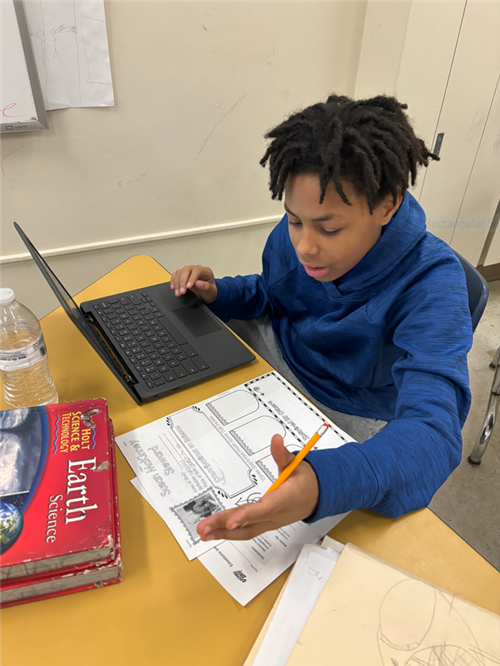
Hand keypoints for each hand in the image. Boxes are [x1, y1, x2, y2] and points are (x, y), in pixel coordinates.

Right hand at [170, 265, 217, 303]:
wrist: (207, 294)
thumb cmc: (210, 291)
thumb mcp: (211, 290)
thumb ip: (206, 286)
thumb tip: (198, 283)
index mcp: (205, 271)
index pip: (196, 270)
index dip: (191, 278)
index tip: (188, 287)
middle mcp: (196, 269)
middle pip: (186, 270)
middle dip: (182, 281)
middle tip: (182, 292)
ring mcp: (189, 271)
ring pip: (179, 272)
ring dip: (177, 283)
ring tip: (178, 293)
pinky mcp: (183, 275)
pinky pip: (175, 275)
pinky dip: (173, 281)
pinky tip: (173, 288)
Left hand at [197, 435, 318, 540]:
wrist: (316, 498)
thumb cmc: (305, 480)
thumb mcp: (296, 464)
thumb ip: (282, 454)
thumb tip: (275, 439)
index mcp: (286, 499)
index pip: (265, 509)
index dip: (248, 515)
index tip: (230, 521)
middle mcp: (277, 515)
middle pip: (249, 522)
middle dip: (225, 525)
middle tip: (203, 528)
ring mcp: (270, 523)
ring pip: (246, 531)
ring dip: (223, 533)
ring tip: (203, 533)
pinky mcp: (265, 525)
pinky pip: (247, 531)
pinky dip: (230, 533)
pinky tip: (214, 533)